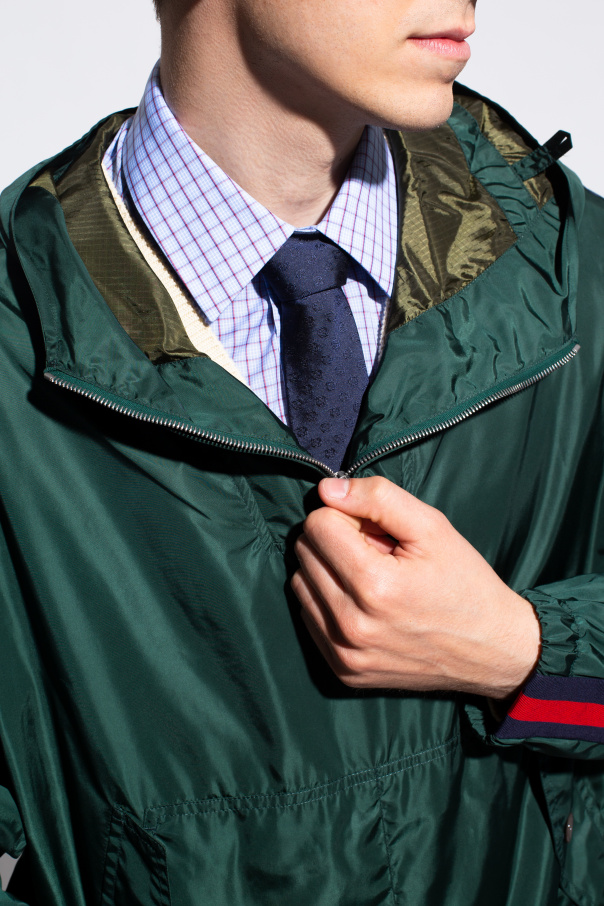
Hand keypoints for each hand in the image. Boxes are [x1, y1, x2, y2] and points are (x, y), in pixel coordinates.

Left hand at [292, 476, 540, 698]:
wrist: (492, 650)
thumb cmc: (464, 582)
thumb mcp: (432, 527)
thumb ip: (377, 498)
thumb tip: (326, 489)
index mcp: (374, 585)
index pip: (318, 525)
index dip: (347, 517)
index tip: (376, 530)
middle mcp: (352, 625)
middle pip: (305, 553)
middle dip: (337, 541)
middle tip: (378, 553)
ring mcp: (345, 653)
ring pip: (300, 583)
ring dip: (328, 571)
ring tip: (372, 578)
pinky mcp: (343, 671)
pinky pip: (308, 618)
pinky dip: (328, 601)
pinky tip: (364, 603)